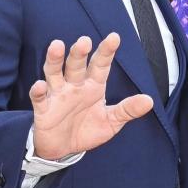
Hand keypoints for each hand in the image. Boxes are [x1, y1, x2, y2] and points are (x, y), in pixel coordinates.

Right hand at [30, 33, 152, 160]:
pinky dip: (38, 91)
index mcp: (93, 86)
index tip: (114, 37)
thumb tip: (149, 101)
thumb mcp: (111, 122)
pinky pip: (39, 98)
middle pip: (76, 65)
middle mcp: (74, 86)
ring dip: (54, 60)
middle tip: (84, 41)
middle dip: (79, 53)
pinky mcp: (43, 109)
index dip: (106, 52)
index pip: (100, 65)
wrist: (65, 149)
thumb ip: (127, 110)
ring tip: (56, 46)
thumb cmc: (87, 130)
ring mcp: (57, 95)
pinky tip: (39, 85)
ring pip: (54, 73)